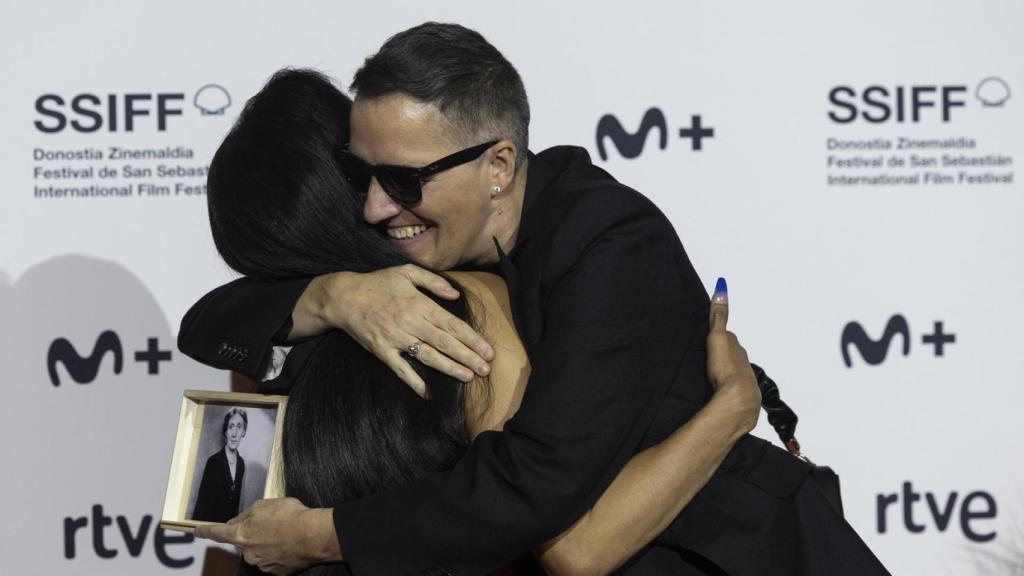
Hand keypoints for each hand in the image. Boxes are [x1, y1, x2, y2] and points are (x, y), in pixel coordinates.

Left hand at [194, 498, 339, 574]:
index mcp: (241, 534)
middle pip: (243, 541)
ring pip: (259, 551)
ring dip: (267, 542)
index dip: (205, 531)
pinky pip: (273, 560)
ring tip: (285, 532)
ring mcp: (262, 564)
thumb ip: (247, 513)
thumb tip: (238, 521)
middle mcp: (248, 553)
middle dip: (253, 533)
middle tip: (271, 523)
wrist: (314, 536)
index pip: (217, 533)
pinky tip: (290, 543)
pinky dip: (278, 552)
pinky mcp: (277, 572)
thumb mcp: (265, 505)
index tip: (197, 531)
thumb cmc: (290, 517)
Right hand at [296, 264, 493, 396]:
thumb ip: (434, 282)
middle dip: (468, 357)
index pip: (452, 324)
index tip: (488, 351)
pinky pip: (401, 369)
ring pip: (428, 356)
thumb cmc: (378, 283)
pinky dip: (415, 382)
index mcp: (419, 304)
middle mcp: (410, 322)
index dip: (472, 339)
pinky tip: (429, 392)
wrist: (343, 297)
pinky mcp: (382, 351)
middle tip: (486, 370)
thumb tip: (456, 295)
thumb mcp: (406, 272)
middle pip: (445, 343)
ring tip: (468, 378)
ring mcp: (396, 338)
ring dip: (449, 368)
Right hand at [706, 278, 760, 431]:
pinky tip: (718, 390)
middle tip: (711, 354)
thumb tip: (721, 288)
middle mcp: (742, 362)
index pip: (728, 338)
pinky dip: (725, 386)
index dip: (719, 336)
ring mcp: (742, 379)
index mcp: (736, 348)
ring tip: (713, 373)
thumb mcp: (718, 336)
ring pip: (732, 371)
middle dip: (723, 354)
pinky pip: (730, 387)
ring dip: (725, 371)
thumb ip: (719, 315)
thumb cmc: (726, 368)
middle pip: (732, 354)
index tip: (713, 335)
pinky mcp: (737, 395)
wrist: (737, 398)